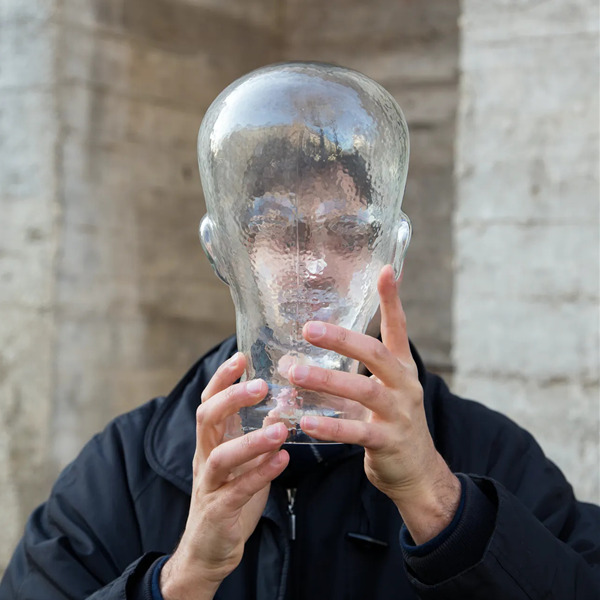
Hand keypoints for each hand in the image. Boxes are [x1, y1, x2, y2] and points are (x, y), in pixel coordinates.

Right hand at [160, 353, 288, 598]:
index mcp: (211, 441)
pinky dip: (260, 474)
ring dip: (251, 440)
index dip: (222, 379)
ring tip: (279, 428)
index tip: (241, 356)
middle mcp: (205, 457)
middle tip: (260, 384)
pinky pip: (238, 490)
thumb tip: (282, 405)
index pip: (209, 401)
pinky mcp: (219, 511)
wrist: (208, 551)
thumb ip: (258, 434)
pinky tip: (282, 460)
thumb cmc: (229, 497)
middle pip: (206, 418)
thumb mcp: (244, 461)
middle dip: (231, 398)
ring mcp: (210, 484)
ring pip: (221, 456)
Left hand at [289, 265, 460, 543]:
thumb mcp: (373, 395)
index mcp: (402, 369)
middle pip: (376, 354)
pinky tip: (305, 421)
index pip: (398, 328)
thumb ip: (342, 379)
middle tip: (308, 329)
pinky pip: (357, 430)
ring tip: (295, 373)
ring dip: (327, 380)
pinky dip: (330, 425)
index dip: (392, 300)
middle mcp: (405, 385)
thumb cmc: (388, 425)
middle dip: (342, 339)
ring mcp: (400, 414)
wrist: (416, 471)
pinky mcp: (390, 442)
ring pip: (365, 390)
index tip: (385, 270)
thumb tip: (293, 367)